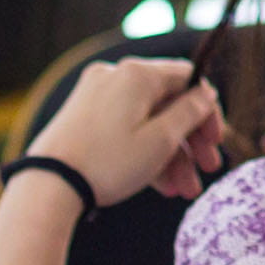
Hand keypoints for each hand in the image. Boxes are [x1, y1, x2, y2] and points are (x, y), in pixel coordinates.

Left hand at [31, 54, 230, 209]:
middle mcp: (115, 76)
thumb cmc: (109, 162)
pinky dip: (144, 152)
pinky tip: (160, 186)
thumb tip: (206, 94)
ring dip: (171, 155)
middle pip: (168, 103)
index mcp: (137, 74)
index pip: (189, 79)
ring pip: (146, 121)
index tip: (216, 142)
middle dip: (190, 141)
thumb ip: (190, 113)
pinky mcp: (82, 117)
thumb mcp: (161, 140)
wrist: (48, 185)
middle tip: (207, 170)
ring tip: (184, 191)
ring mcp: (96, 96)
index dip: (208, 111)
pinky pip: (124, 129)